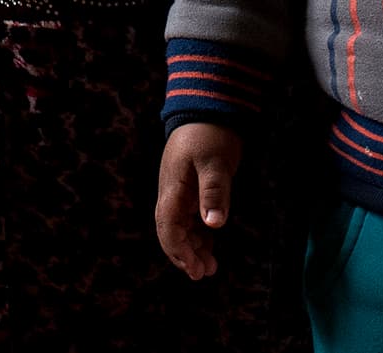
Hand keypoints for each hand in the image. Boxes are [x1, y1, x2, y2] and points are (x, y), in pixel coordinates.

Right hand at [153, 121, 241, 279]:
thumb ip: (213, 192)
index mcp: (172, 189)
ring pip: (181, 228)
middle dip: (185, 255)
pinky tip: (211, 248)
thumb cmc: (210, 133)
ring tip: (210, 268)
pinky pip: (191, 219)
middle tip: (203, 274)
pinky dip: (199, 236)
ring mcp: (180, 192)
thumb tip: (213, 225)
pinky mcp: (191, 189)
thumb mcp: (215, 161)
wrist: (207, 108)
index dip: (180, 250)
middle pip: (171, 232)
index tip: (195, 268)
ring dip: (193, 248)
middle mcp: (172, 194)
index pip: (168, 227)